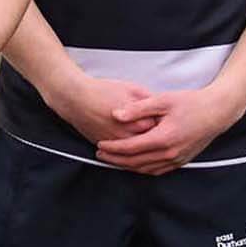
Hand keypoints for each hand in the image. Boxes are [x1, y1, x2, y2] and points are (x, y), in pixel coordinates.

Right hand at [42, 72, 157, 147]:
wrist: (76, 99)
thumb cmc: (103, 91)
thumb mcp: (132, 89)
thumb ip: (150, 101)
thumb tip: (162, 109)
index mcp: (138, 122)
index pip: (159, 131)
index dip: (165, 127)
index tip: (169, 124)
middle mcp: (128, 137)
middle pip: (149, 146)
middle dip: (156, 142)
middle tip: (163, 138)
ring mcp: (116, 145)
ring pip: (135, 156)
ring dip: (144, 153)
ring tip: (152, 147)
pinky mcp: (106, 147)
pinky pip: (121, 157)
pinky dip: (130, 156)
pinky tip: (137, 153)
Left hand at [95, 88, 245, 175]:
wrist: (217, 113)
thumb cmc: (191, 102)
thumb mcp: (163, 100)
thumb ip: (138, 108)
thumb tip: (115, 115)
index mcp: (163, 138)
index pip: (131, 148)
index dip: (113, 148)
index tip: (99, 145)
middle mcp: (169, 153)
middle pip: (135, 162)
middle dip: (115, 160)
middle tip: (100, 154)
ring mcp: (176, 159)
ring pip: (145, 169)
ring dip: (127, 166)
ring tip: (113, 160)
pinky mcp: (182, 161)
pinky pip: (157, 170)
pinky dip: (142, 169)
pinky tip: (134, 164)